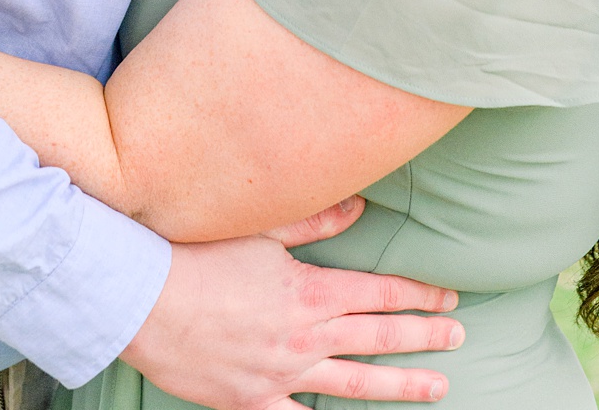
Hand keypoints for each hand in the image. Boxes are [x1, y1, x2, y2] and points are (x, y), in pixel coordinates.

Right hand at [119, 198, 463, 408]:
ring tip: (439, 387)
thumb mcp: (257, 229)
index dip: (418, 294)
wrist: (139, 299)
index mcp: (309, 292)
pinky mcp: (254, 401)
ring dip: (402, 385)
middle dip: (424, 335)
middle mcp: (305, 337)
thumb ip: (314, 222)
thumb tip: (361, 207)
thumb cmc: (193, 254)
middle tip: (459, 335)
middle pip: (379, 338)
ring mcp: (282, 374)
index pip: (379, 293)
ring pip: (356, 383)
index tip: (448, 296)